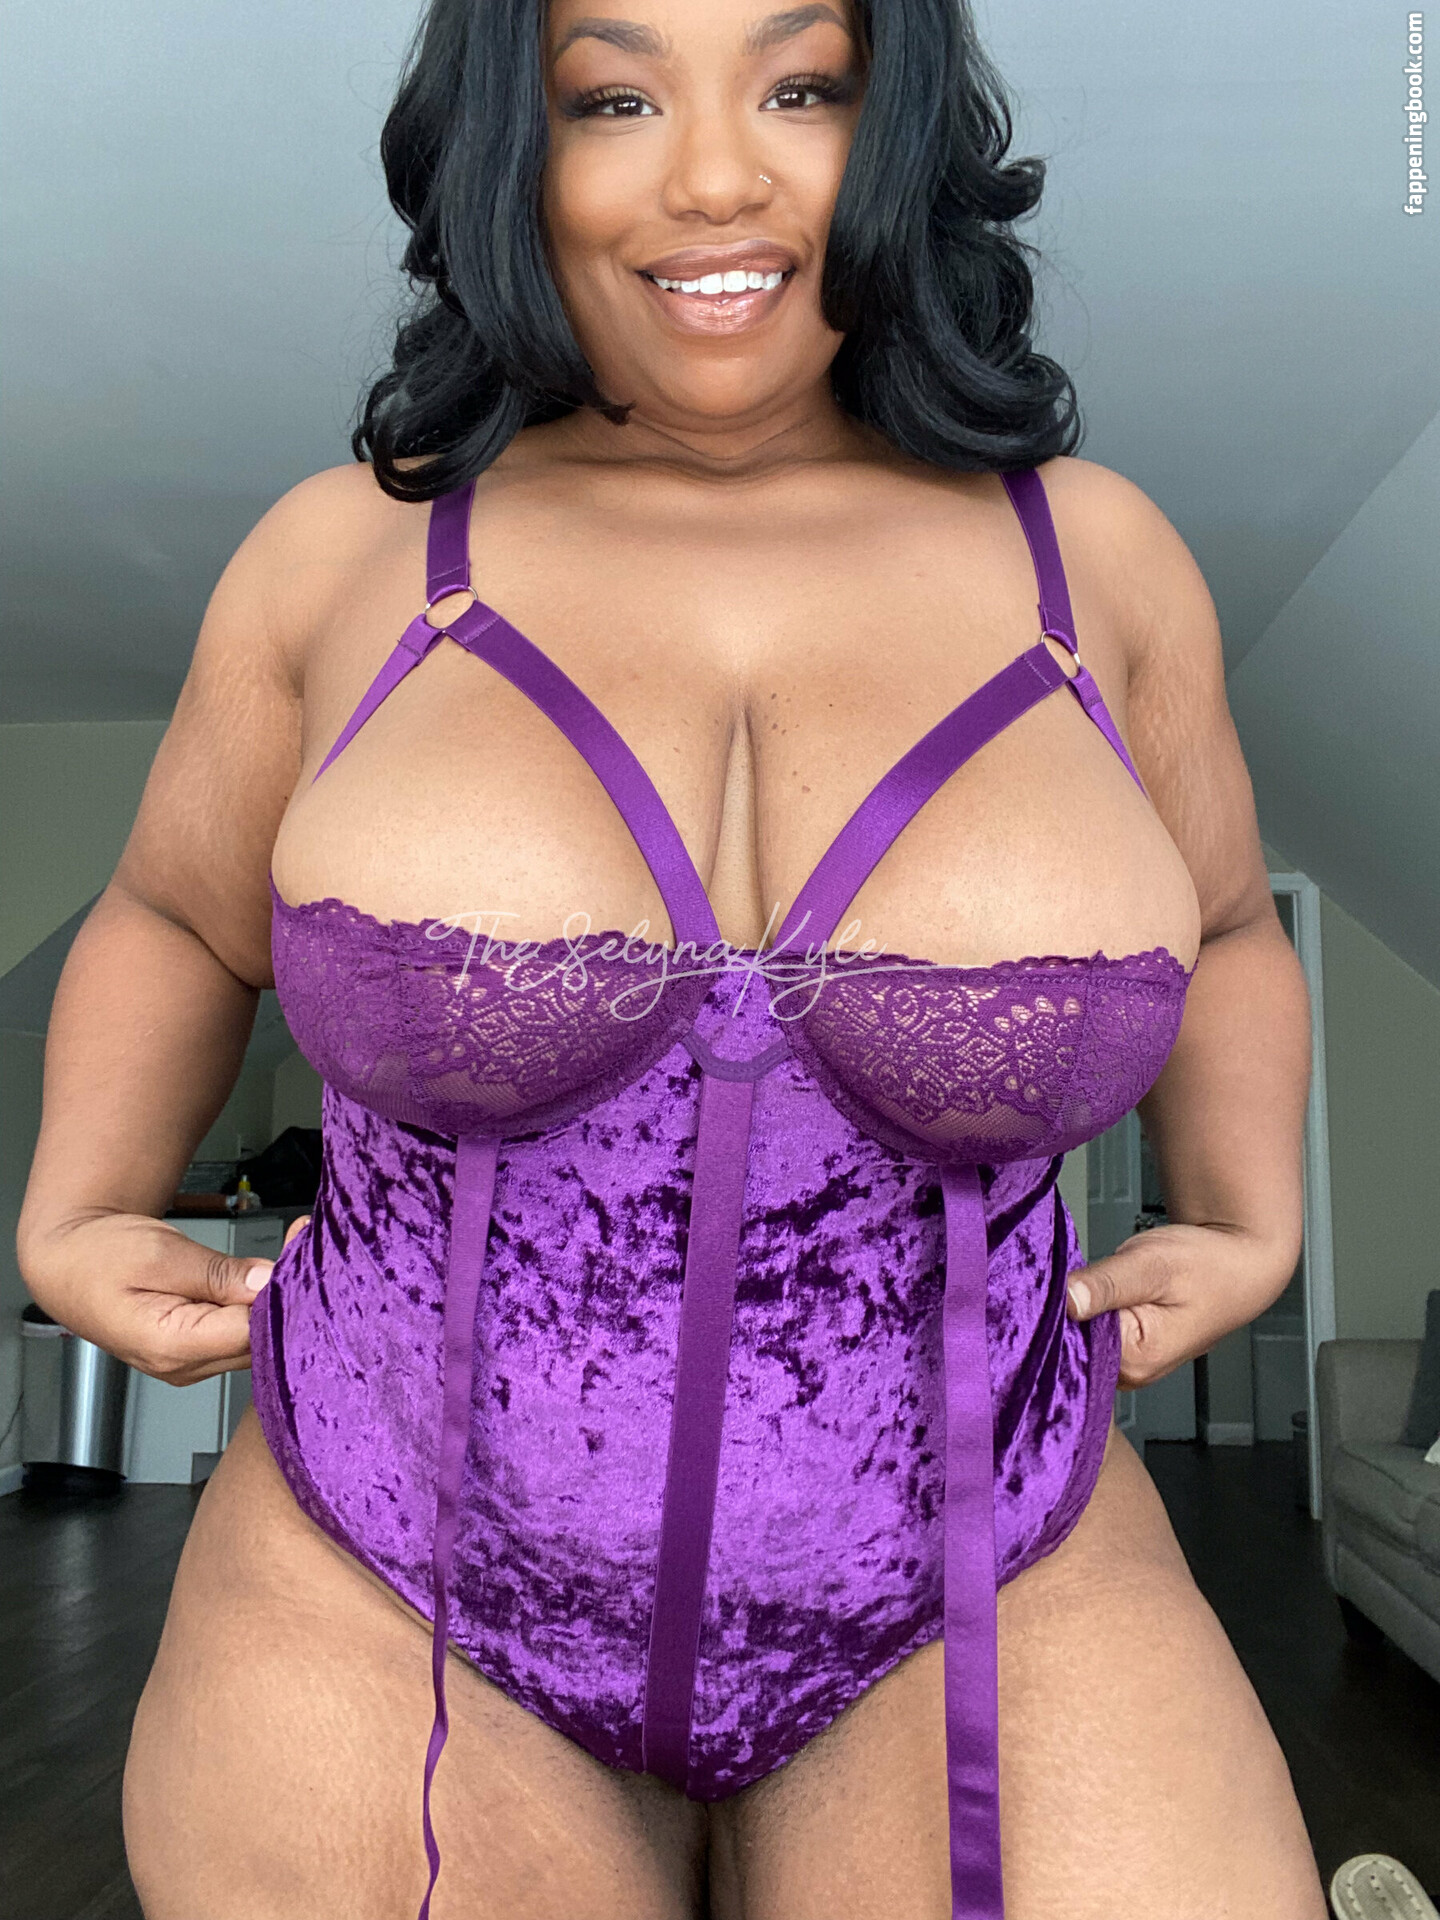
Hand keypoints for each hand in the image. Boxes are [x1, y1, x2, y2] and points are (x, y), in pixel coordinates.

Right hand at [23, 1209, 282, 1387]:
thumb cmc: (98, 1257)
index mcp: (171, 1347)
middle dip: (284, 1295)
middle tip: (301, 1243)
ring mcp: (191, 1363)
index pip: (251, 1332)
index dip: (280, 1294)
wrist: (68, 1261)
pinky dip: (255, 1306)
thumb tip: (268, 1282)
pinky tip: (263, 1277)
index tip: (299, 1256)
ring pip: (254, 1341)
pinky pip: (240, 1335)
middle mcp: (183, 1366)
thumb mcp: (161, 1252)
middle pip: (258, 1341)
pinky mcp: (197, 1352)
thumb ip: (218, 1274)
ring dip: (272, 1301)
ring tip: (286, 1253)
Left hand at [1064, 1220, 1285, 1390]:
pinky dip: (1084, 1313)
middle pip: (1071, 1345)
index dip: (1050, 1312)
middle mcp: (1130, 1373)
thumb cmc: (1206, 1265)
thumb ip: (1106, 1284)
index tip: (1042, 1284)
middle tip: (1057, 1275)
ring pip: (1079, 1339)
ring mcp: (1128, 1366)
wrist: (1238, 1264)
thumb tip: (1064, 1302)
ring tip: (1078, 1282)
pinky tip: (1088, 1294)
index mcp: (1135, 1361)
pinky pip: (1091, 1334)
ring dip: (1072, 1312)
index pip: (1069, 1343)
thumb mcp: (1152, 1264)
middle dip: (1059, 1312)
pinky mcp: (1127, 1351)